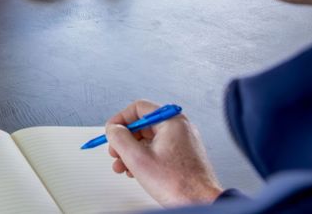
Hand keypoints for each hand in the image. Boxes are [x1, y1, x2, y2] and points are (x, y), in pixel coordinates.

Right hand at [105, 99, 222, 207]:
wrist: (200, 203)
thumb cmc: (178, 184)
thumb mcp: (137, 158)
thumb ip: (119, 138)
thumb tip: (113, 129)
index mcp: (172, 121)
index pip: (138, 108)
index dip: (120, 120)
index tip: (111, 131)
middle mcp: (180, 128)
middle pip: (142, 125)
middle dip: (124, 140)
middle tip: (115, 152)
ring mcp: (183, 142)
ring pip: (148, 140)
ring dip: (131, 152)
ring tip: (123, 166)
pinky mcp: (183, 156)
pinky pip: (158, 150)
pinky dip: (144, 158)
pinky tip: (136, 171)